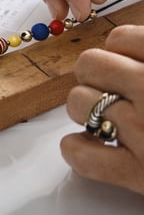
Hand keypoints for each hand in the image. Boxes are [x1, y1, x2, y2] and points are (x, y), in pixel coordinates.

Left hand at [63, 25, 143, 194]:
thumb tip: (128, 44)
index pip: (121, 38)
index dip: (120, 51)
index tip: (127, 62)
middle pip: (90, 64)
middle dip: (97, 75)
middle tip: (112, 89)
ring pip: (79, 103)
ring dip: (87, 109)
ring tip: (109, 118)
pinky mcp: (140, 176)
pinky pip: (82, 155)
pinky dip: (78, 149)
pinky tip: (93, 145)